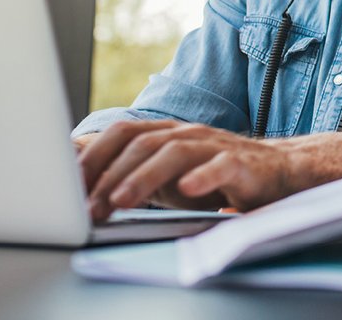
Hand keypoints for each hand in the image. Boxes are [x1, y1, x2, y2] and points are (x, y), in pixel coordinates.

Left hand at [79, 120, 293, 220]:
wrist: (274, 172)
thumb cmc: (213, 175)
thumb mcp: (166, 175)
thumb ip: (130, 172)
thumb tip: (78, 180)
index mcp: (167, 133)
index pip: (123, 133)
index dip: (93, 156)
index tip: (68, 187)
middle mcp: (187, 133)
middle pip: (143, 143)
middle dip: (111, 175)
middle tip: (90, 207)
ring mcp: (215, 145)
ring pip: (175, 152)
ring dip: (144, 176)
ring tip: (122, 200)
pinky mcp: (242, 163)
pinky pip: (221, 165)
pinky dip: (203, 176)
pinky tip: (188, 190)